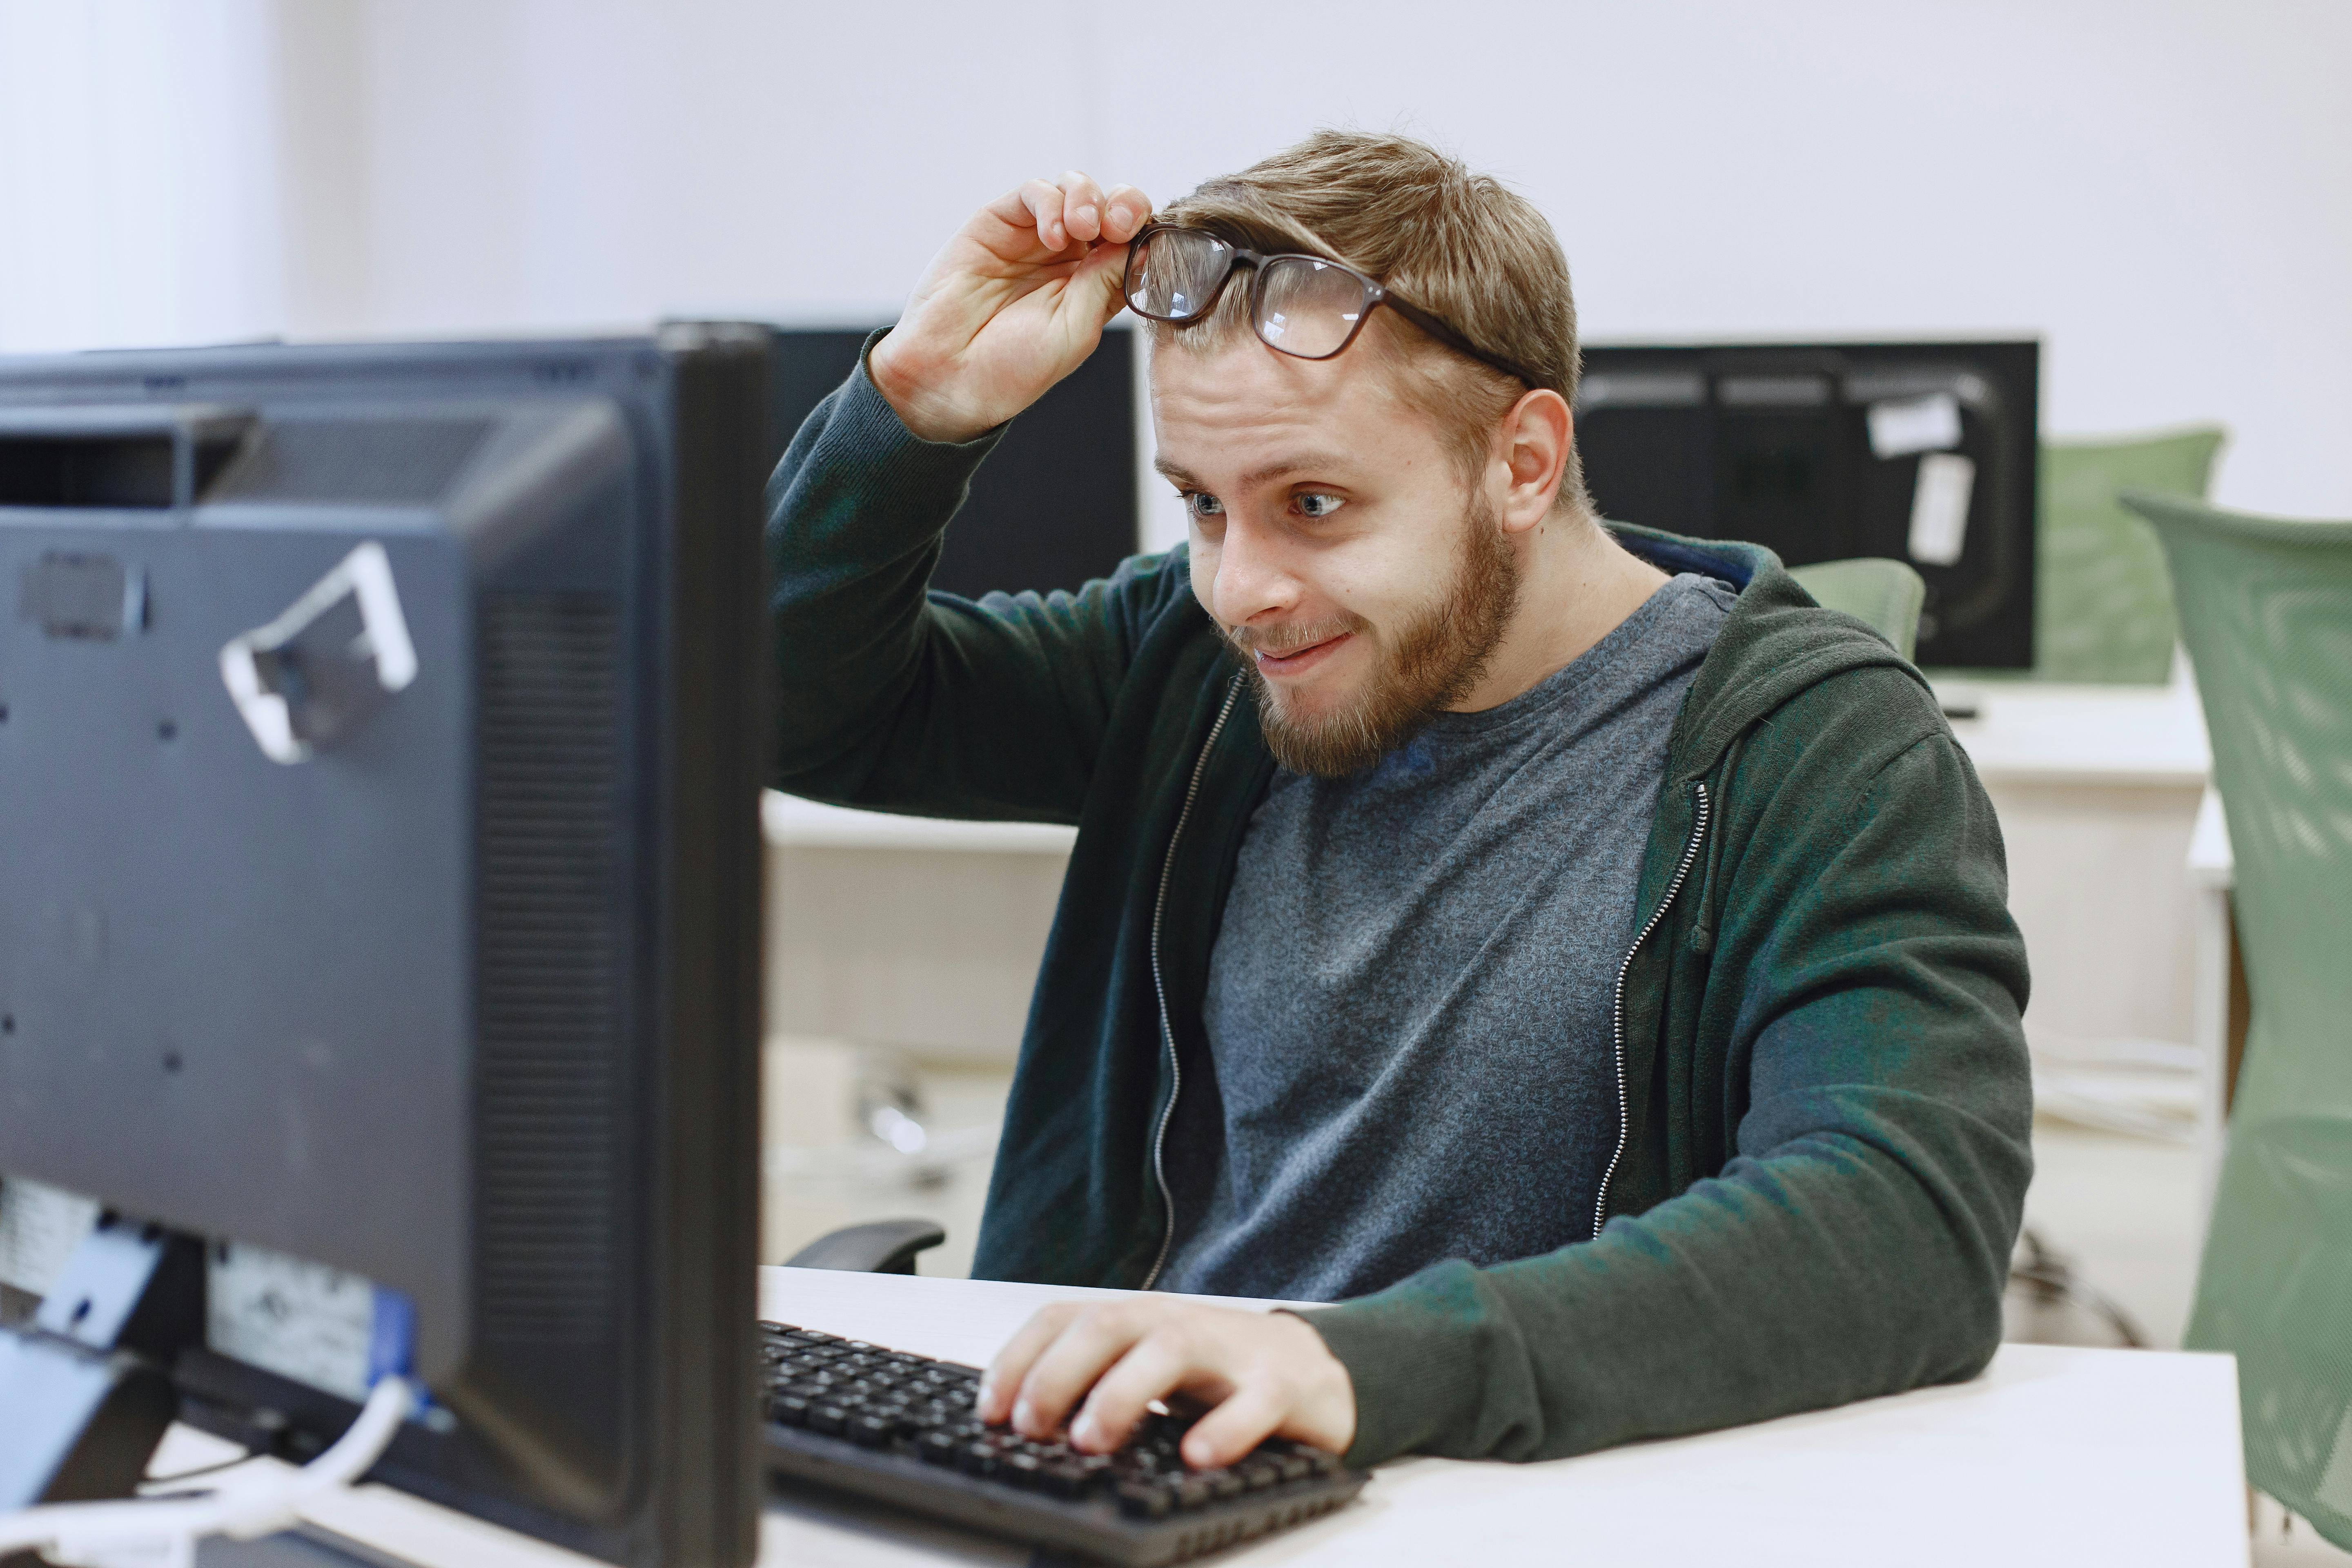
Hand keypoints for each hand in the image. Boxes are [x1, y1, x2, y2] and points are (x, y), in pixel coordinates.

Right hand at [867, 172, 1150, 443]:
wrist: (950, 375)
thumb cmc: (1014, 367)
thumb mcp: (1077, 330)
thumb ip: (1106, 283)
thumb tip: (1144, 243)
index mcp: (1095, 286)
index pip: (1133, 242)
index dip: (1145, 230)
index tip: (1144, 239)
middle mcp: (1069, 257)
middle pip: (1111, 206)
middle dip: (1123, 205)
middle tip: (1119, 225)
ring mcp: (1034, 237)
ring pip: (1076, 189)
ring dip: (1089, 198)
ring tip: (1084, 227)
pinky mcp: (1000, 222)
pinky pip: (1035, 193)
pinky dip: (1051, 203)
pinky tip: (1052, 235)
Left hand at [975, 1297, 1356, 1469]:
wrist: (1313, 1369)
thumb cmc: (1217, 1373)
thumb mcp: (1145, 1368)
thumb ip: (1092, 1384)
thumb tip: (1017, 1425)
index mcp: (1135, 1319)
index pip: (1062, 1318)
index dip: (1018, 1360)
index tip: (991, 1411)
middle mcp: (1174, 1324)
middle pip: (1106, 1325)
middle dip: (1056, 1373)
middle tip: (1030, 1428)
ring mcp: (1228, 1352)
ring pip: (1169, 1349)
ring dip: (1121, 1392)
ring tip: (1091, 1440)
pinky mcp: (1279, 1387)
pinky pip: (1252, 1402)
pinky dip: (1225, 1428)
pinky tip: (1198, 1456)